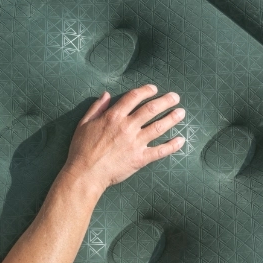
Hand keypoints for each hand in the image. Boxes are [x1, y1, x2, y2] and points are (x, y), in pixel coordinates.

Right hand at [63, 84, 185, 193]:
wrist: (85, 174)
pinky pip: (160, 151)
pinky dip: (172, 146)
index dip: (146, 91)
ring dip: (172, 118)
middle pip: (151, 109)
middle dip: (165, 101)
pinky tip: (181, 140)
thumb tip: (107, 94)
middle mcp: (127, 127)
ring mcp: (135, 143)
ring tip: (181, 113)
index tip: (154, 89)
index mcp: (113, 117)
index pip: (133, 97)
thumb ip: (97, 108)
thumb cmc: (81, 149)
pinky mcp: (140, 159)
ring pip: (158, 127)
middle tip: (175, 97)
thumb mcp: (84, 123)